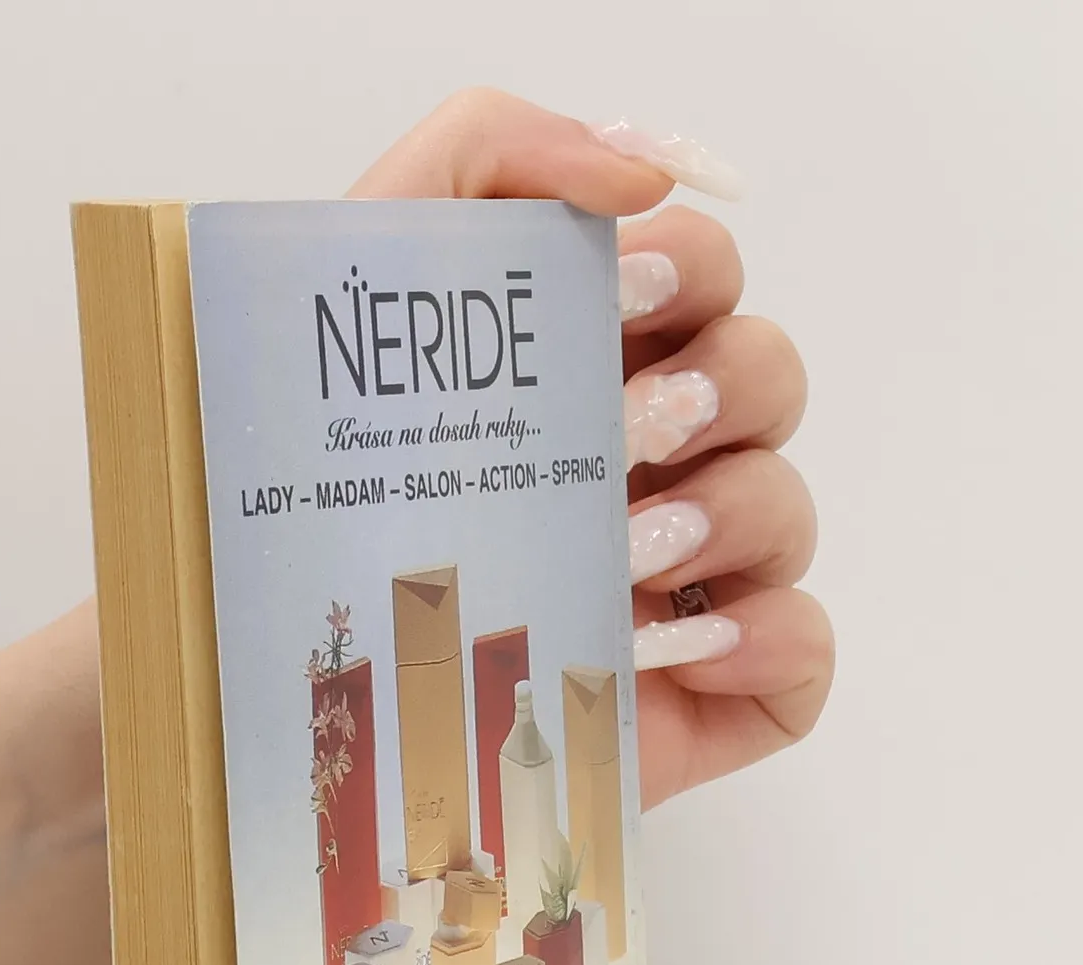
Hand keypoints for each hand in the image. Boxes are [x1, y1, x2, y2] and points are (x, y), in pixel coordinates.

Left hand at [352, 91, 831, 806]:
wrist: (278, 682)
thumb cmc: (312, 487)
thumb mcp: (360, 274)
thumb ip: (486, 155)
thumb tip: (642, 170)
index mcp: (579, 368)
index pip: (701, 276)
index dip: (690, 269)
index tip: (621, 294)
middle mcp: (643, 464)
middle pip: (767, 378)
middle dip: (713, 388)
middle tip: (621, 434)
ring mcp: (680, 582)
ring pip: (789, 507)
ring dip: (726, 512)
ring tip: (618, 555)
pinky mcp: (702, 691)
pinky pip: (805, 650)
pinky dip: (768, 638)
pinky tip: (667, 646)